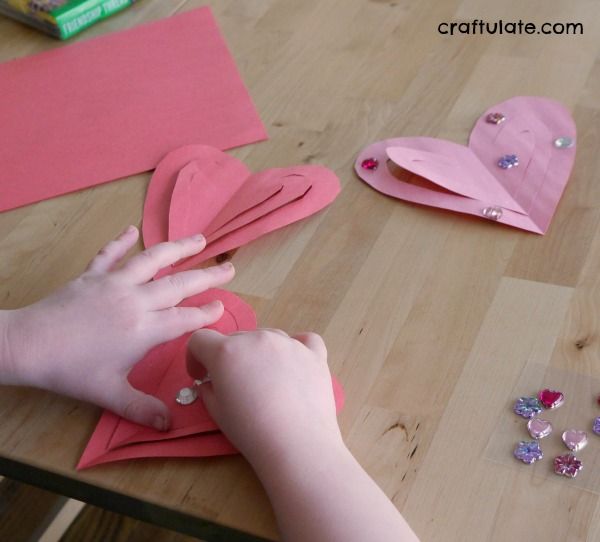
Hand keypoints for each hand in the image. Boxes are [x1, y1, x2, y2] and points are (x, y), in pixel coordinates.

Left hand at [1, 226, 234, 430]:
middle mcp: (136, 300)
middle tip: (229, 268)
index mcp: (144, 328)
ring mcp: (114, 283)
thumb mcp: (109, 394)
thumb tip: (169, 425)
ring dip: (178, 248)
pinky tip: (132, 230)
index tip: (223, 307)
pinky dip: (121, 240)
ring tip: (199, 239)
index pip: (185, 318)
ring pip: (153, 260)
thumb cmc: (71, 371)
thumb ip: (142, 408)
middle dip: (207, 276)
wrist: (29, 346)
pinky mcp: (93, 275)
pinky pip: (110, 254)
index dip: (207, 313)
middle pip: (179, 284)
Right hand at [186, 328, 341, 467]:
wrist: (297, 444)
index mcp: (227, 351)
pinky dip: (296, 347)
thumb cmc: (251, 431)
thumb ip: (208, 389)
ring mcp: (289, 343)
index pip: (201, 339)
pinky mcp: (315, 354)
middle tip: (233, 384)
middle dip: (228, 357)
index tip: (201, 376)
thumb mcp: (217, 412)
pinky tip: (294, 363)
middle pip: (235, 338)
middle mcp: (258, 338)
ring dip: (259, 353)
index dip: (195, 357)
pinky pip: (303, 340)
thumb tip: (211, 382)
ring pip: (267, 337)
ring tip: (265, 380)